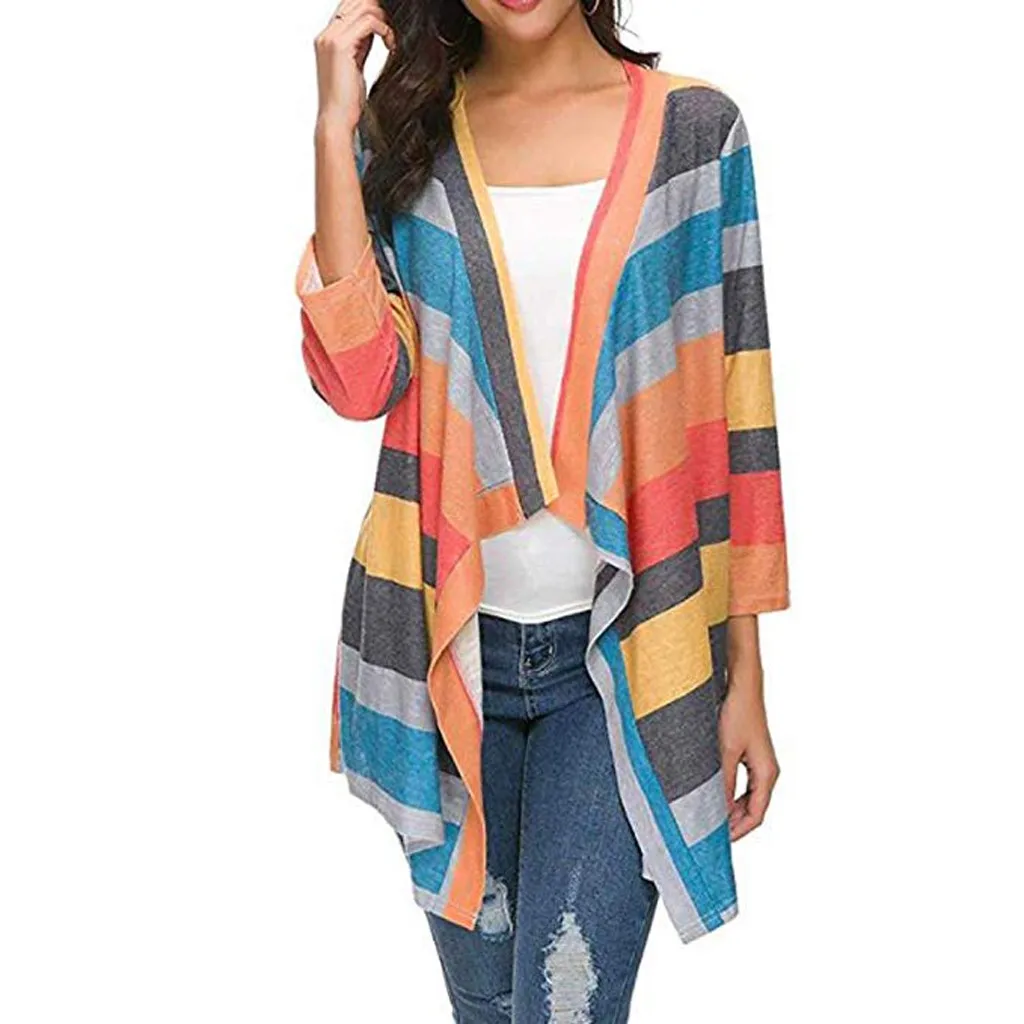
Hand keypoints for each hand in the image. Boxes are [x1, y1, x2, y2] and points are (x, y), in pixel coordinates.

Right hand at [315, 0, 394, 132]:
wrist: (337, 120)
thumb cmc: (346, 101)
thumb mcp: (355, 65)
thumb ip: (361, 44)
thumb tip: (376, 29)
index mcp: (328, 38)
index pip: (349, 7)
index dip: (371, 9)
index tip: (388, 24)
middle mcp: (326, 35)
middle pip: (356, 2)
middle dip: (379, 11)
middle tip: (393, 28)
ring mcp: (331, 38)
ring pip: (364, 8)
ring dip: (384, 21)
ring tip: (392, 40)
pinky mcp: (341, 46)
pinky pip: (369, 22)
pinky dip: (385, 30)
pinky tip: (391, 46)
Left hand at [719, 655, 779, 840]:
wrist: (741, 685)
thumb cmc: (737, 713)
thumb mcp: (725, 751)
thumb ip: (722, 783)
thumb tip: (717, 812)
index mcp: (767, 774)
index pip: (756, 816)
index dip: (737, 832)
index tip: (717, 842)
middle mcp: (766, 771)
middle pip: (753, 810)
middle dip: (733, 824)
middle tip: (708, 833)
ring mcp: (758, 763)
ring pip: (746, 798)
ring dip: (729, 809)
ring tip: (707, 817)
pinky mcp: (748, 755)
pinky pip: (741, 785)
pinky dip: (728, 794)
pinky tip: (710, 795)